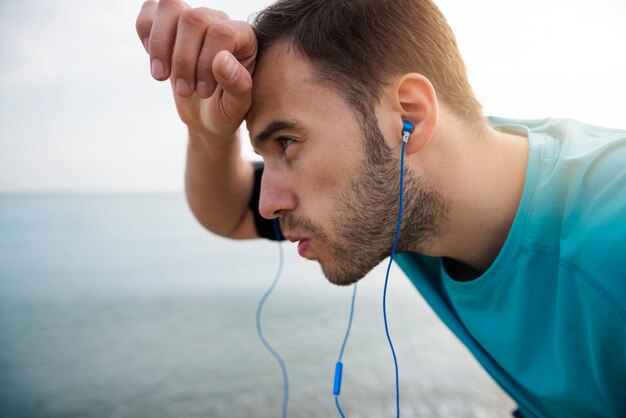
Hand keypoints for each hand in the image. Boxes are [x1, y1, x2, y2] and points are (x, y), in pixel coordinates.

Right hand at [135, 0, 256, 138]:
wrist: (207, 116)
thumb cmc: (226, 109)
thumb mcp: (237, 107)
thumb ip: (238, 85)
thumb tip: (222, 60)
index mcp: (243, 37)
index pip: (221, 32)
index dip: (206, 63)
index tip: (203, 92)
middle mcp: (218, 21)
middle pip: (193, 18)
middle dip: (182, 59)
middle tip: (184, 91)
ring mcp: (192, 20)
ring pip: (170, 6)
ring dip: (159, 44)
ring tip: (161, 76)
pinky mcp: (168, 25)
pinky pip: (150, 10)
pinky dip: (145, 33)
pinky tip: (156, 60)